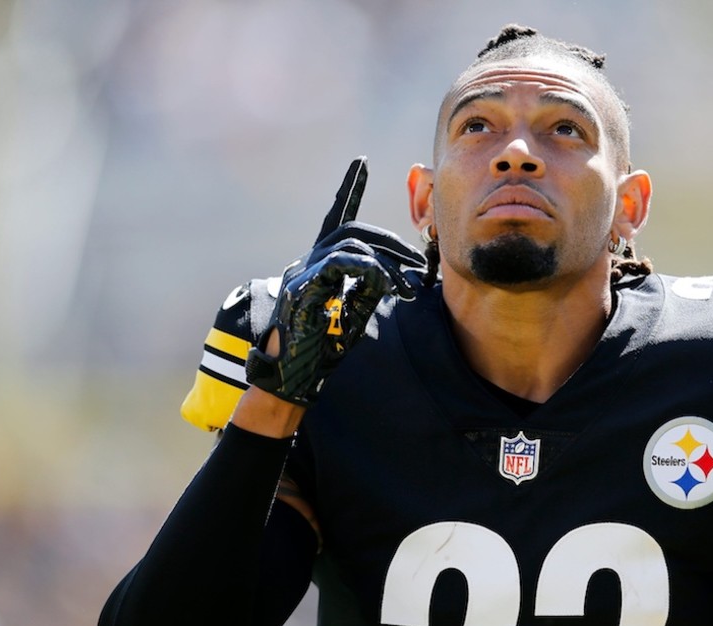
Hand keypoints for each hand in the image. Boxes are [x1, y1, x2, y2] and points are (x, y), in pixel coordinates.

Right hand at [245, 157, 424, 405]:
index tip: (361, 163)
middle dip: (392, 242)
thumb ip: (371, 286)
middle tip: (420, 264)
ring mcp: (303, 272)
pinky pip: (341, 264)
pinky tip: (385, 286)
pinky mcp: (302, 288)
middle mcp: (309, 260)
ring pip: (351, 244)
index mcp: (321, 262)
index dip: (349, 190)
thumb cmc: (323, 346)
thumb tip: (392, 272)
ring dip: (387, 263)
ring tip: (406, 288)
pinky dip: (369, 271)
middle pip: (354, 230)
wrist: (293, 375)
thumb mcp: (357, 310)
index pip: (337, 218)